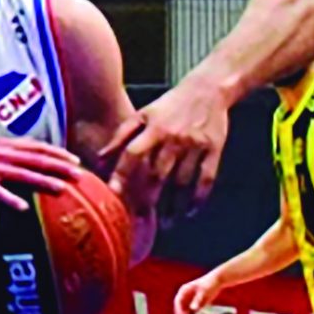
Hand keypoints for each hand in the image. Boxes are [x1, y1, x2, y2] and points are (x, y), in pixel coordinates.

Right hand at [0, 138, 79, 209]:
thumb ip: (13, 154)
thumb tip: (37, 159)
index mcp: (4, 145)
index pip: (36, 146)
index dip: (57, 152)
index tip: (76, 161)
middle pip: (35, 159)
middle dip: (58, 166)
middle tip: (78, 175)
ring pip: (21, 174)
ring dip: (42, 181)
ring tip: (61, 189)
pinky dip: (10, 199)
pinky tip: (23, 207)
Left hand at [106, 76, 229, 222]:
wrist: (208, 89)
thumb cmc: (170, 105)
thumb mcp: (144, 114)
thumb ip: (121, 136)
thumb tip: (100, 159)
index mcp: (154, 128)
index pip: (134, 154)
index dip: (123, 174)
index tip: (114, 195)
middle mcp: (174, 138)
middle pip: (158, 174)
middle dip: (149, 199)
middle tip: (142, 219)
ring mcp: (195, 145)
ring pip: (183, 182)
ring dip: (174, 205)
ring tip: (167, 223)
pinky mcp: (214, 150)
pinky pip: (206, 179)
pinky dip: (198, 198)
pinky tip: (190, 211)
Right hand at [174, 272, 223, 313]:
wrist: (217, 281)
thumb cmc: (209, 284)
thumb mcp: (203, 291)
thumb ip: (197, 300)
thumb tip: (192, 308)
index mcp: (184, 290)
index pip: (178, 302)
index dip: (179, 310)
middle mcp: (184, 296)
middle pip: (180, 308)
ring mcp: (189, 301)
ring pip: (184, 313)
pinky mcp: (194, 305)